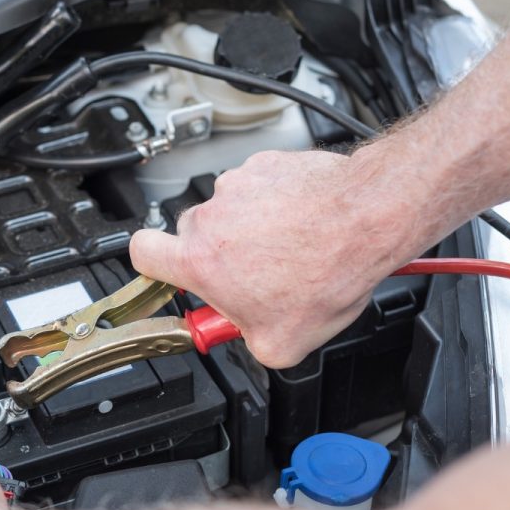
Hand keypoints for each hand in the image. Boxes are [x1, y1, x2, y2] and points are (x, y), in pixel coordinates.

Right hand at [130, 149, 423, 367]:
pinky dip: (276, 205)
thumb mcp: (281, 343)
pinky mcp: (265, 165)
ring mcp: (238, 186)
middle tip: (255, 277)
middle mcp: (211, 217)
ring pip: (229, 213)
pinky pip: (258, 189)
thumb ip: (244, 339)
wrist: (369, 218)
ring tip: (292, 251)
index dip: (151, 267)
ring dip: (250, 231)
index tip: (171, 278)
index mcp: (200, 260)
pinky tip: (304, 226)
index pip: (140, 253)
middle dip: (217, 256)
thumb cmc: (328, 271)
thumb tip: (244, 333)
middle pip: (192, 236)